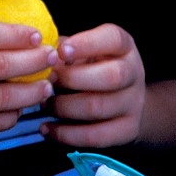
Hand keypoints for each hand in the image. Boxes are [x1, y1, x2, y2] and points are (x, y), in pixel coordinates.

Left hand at [41, 23, 145, 147]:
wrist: (124, 99)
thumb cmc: (94, 65)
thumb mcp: (85, 49)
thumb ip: (66, 49)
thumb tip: (41, 55)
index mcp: (124, 45)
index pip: (113, 38)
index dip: (87, 44)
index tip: (61, 51)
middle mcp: (134, 72)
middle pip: (110, 76)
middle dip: (72, 79)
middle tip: (48, 80)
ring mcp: (134, 103)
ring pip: (98, 108)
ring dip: (64, 107)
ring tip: (45, 104)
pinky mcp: (127, 130)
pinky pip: (96, 137)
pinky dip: (67, 135)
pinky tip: (48, 129)